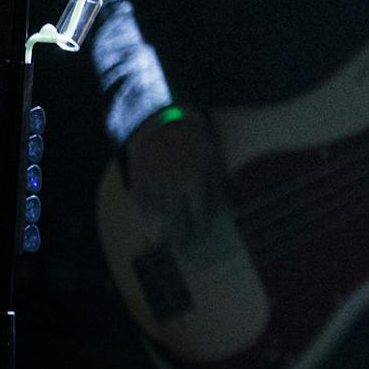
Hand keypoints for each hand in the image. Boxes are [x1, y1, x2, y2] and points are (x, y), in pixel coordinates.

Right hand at [124, 108, 226, 240]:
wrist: (160, 121)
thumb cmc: (194, 141)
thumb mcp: (214, 159)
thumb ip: (221, 186)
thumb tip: (231, 211)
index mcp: (195, 179)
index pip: (201, 215)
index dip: (203, 229)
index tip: (204, 237)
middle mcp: (173, 186)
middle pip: (179, 223)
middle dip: (184, 237)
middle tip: (187, 248)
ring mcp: (153, 186)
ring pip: (161, 219)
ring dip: (167, 230)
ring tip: (173, 240)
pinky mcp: (137, 183)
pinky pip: (144, 208)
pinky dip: (150, 216)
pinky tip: (157, 221)